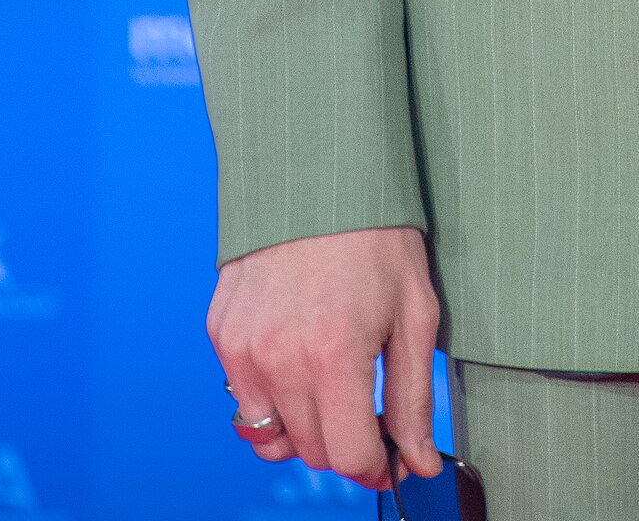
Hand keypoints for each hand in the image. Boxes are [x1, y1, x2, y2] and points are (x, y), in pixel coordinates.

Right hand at [210, 224, 443, 489]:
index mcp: (334, 356)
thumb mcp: (414, 312)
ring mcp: (243, 346)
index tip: (387, 453)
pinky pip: (242, 394)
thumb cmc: (375, 235)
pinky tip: (296, 353)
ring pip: (269, 433)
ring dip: (302, 423)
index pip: (349, 456)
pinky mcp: (221, 331)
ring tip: (328, 382)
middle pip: (310, 450)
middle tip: (364, 404)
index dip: (375, 463)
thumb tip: (417, 461)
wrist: (320, 174)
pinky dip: (269, 392)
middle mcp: (280, 359)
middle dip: (343, 440)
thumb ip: (413, 397)